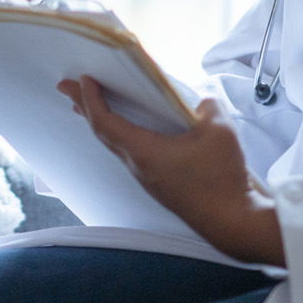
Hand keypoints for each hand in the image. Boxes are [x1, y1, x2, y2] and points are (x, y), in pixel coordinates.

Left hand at [55, 76, 285, 266]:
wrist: (234, 223)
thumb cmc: (222, 178)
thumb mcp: (219, 130)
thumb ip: (206, 106)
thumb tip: (200, 104)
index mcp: (143, 152)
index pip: (104, 122)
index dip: (90, 99)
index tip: (83, 80)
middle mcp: (138, 167)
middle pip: (102, 133)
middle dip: (83, 106)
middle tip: (67, 87)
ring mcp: (148, 179)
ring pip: (115, 146)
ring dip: (101, 122)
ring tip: (90, 105)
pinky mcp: (160, 186)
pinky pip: (131, 155)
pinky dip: (121, 136)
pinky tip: (131, 132)